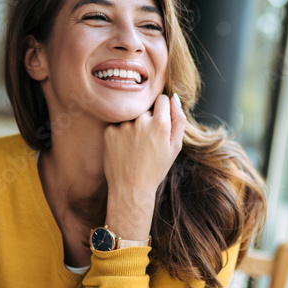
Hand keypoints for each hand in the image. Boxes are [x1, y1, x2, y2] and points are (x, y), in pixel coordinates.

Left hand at [102, 93, 184, 237]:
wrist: (131, 189)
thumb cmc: (156, 169)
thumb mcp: (175, 147)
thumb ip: (178, 119)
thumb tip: (173, 98)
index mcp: (160, 124)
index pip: (162, 99)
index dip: (163, 109)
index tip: (160, 121)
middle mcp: (141, 121)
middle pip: (146, 108)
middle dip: (148, 119)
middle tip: (147, 141)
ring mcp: (123, 125)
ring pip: (131, 116)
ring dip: (133, 126)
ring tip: (135, 147)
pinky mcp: (109, 131)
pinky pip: (118, 125)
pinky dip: (120, 134)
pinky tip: (124, 149)